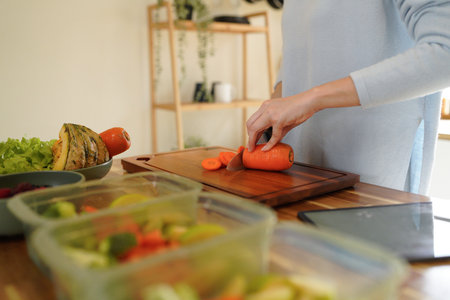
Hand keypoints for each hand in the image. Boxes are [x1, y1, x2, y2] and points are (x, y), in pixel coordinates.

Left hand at [246, 77, 360, 151]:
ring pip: (255, 129)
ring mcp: (271, 113)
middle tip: (251, 146)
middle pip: (249, 125)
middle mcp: (265, 108)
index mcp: (265, 106)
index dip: (250, 132)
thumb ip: (276, 128)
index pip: (252, 120)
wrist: (310, 101)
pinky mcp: (279, 119)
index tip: (251, 140)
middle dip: (249, 137)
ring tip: (253, 148)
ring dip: (253, 141)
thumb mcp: (284, 117)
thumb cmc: (299, 108)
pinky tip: (267, 148)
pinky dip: (269, 144)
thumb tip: (273, 140)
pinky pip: (273, 135)